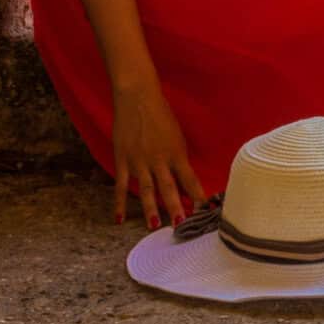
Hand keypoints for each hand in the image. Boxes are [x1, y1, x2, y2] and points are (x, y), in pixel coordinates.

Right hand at [112, 77, 200, 229]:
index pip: (189, 178)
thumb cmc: (161, 115)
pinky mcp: (123, 160)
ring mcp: (139, 161)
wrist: (138, 97)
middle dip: (175, 207)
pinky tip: (119, 220)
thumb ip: (179, 159)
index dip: (197, 195)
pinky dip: (119, 203)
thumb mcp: (176, 135)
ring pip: (146, 189)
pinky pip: (121, 185)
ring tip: (155, 226)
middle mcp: (159, 159)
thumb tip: (185, 182)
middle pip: (169, 187)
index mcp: (176, 152)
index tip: (204, 211)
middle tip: (181, 225)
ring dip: (151, 209)